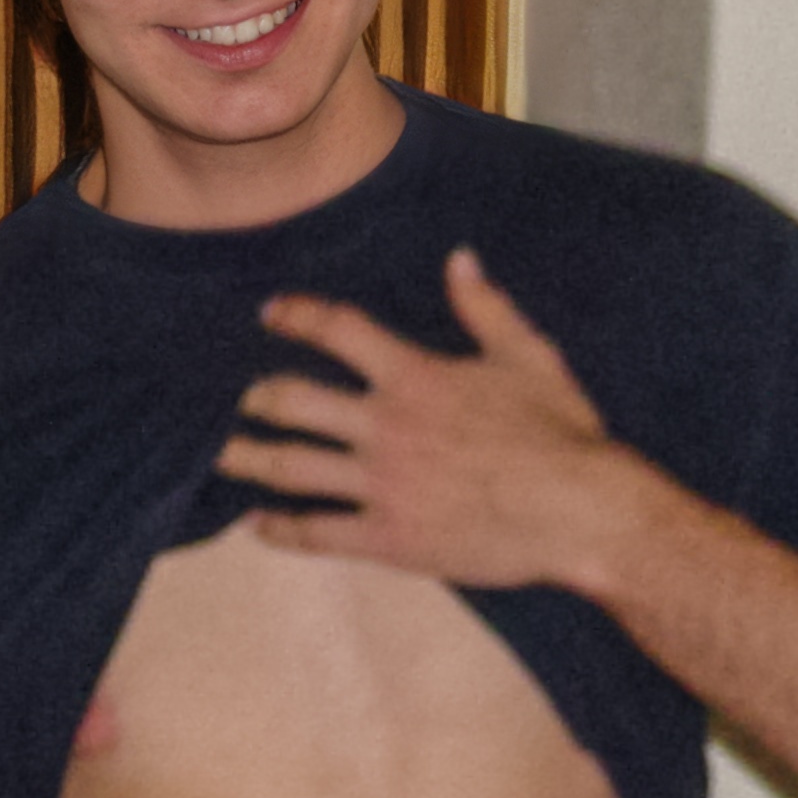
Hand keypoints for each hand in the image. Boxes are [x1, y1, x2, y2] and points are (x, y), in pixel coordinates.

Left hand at [217, 247, 662, 594]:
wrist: (581, 512)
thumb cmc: (563, 434)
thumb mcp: (528, 357)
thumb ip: (485, 308)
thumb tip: (459, 258)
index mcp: (416, 377)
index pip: (339, 331)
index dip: (299, 316)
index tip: (271, 312)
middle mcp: (386, 427)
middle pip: (294, 401)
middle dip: (256, 397)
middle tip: (232, 398)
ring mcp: (381, 485)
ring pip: (291, 467)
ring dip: (246, 457)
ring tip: (216, 453)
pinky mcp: (389, 539)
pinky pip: (318, 533)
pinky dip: (280, 529)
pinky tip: (256, 525)